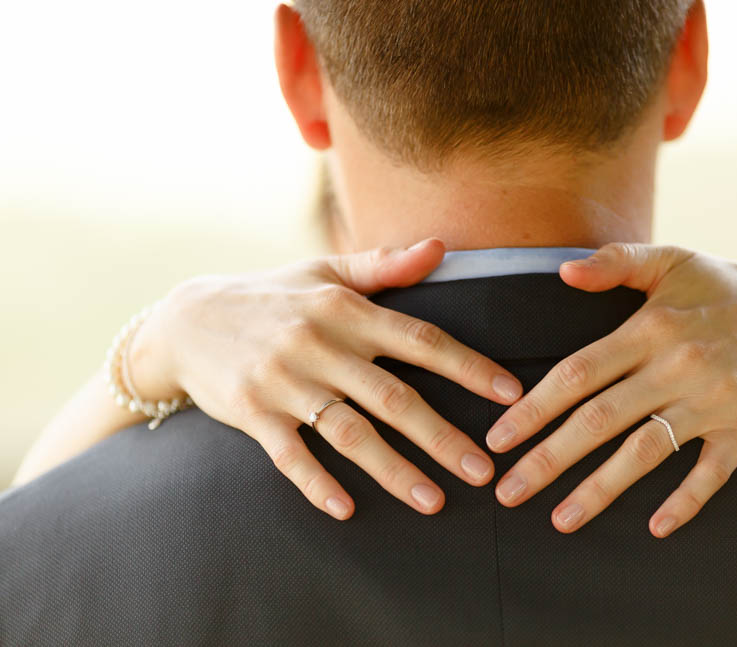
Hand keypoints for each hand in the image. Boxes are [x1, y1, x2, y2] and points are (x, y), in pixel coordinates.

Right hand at [129, 238, 522, 518]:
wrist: (187, 319)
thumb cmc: (273, 296)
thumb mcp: (326, 273)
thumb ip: (385, 265)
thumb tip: (441, 247)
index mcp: (346, 310)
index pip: (421, 339)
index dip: (469, 367)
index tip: (511, 394)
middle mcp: (320, 344)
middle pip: (393, 396)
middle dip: (442, 436)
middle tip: (483, 471)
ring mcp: (284, 381)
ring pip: (349, 432)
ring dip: (393, 470)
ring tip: (434, 501)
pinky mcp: (252, 413)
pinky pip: (289, 455)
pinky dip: (316, 483)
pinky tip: (347, 510)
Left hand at [485, 243, 736, 536]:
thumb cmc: (726, 287)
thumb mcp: (672, 259)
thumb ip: (615, 261)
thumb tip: (562, 272)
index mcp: (650, 328)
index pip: (578, 373)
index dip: (534, 408)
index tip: (498, 438)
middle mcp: (677, 365)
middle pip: (599, 420)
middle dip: (548, 460)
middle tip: (507, 492)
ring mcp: (714, 400)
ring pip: (644, 453)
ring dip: (598, 490)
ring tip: (559, 521)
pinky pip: (711, 473)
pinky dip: (685, 501)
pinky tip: (655, 529)